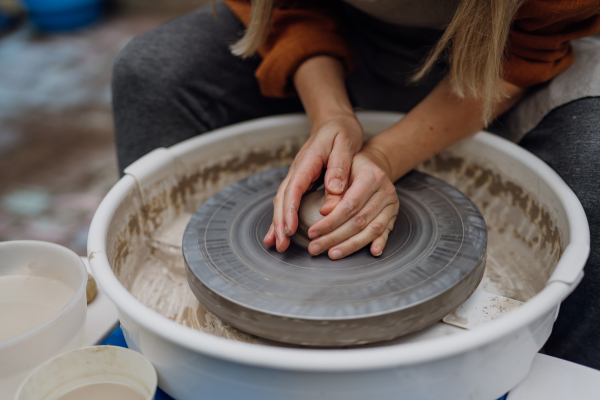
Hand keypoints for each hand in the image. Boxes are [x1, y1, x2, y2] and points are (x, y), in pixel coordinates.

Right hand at [264, 114, 362, 251]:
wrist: (334, 121)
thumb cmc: (341, 131)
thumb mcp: (345, 144)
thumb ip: (339, 166)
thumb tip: (335, 189)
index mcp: (307, 161)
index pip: (294, 188)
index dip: (290, 210)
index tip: (289, 229)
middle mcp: (297, 170)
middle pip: (282, 198)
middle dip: (279, 223)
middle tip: (281, 244)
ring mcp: (296, 176)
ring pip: (282, 202)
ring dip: (278, 223)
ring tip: (277, 245)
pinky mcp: (300, 182)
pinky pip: (288, 202)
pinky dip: (282, 218)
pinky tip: (279, 233)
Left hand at [305, 146, 398, 258]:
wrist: (373, 164)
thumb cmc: (351, 165)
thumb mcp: (339, 167)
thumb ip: (332, 189)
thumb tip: (325, 211)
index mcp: (371, 176)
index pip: (350, 205)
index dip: (330, 221)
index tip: (312, 232)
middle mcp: (385, 191)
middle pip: (359, 221)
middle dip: (334, 237)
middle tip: (315, 247)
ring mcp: (391, 204)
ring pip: (372, 230)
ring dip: (351, 246)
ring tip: (332, 254)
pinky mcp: (393, 214)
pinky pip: (386, 231)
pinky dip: (379, 243)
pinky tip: (371, 253)